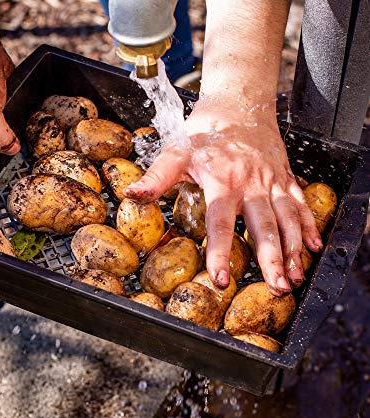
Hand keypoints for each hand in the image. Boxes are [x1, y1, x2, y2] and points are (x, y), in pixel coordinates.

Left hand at [124, 97, 322, 296]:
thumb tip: (132, 196)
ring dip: (293, 249)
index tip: (222, 280)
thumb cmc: (204, 132)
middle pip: (264, 227)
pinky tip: (313, 247)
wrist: (237, 103)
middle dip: (272, 260)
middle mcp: (252, 184)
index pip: (221, 224)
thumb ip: (156, 177)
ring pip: (287, 218)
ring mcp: (272, 180)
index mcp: (223, 181)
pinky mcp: (285, 176)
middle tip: (278, 287)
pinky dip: (309, 225)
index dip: (221, 253)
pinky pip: (301, 202)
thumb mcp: (176, 152)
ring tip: (295, 277)